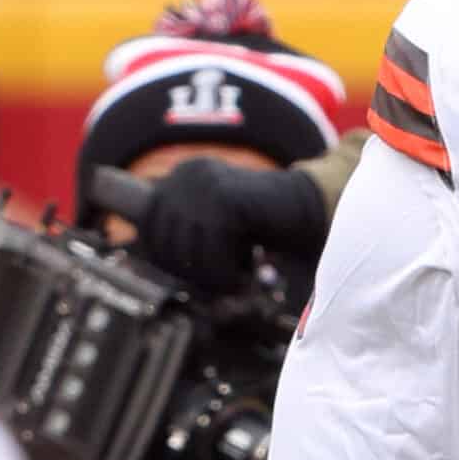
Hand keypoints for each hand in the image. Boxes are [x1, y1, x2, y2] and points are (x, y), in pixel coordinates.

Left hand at [135, 158, 327, 292]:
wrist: (309, 208)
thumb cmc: (264, 224)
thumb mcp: (216, 228)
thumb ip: (187, 237)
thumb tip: (155, 260)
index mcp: (180, 178)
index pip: (148, 229)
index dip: (169, 263)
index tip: (199, 278)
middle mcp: (187, 175)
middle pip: (165, 242)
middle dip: (193, 273)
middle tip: (224, 284)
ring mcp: (205, 183)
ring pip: (187, 250)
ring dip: (215, 276)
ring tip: (240, 279)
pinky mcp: (226, 196)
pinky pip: (212, 250)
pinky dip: (229, 273)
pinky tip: (249, 272)